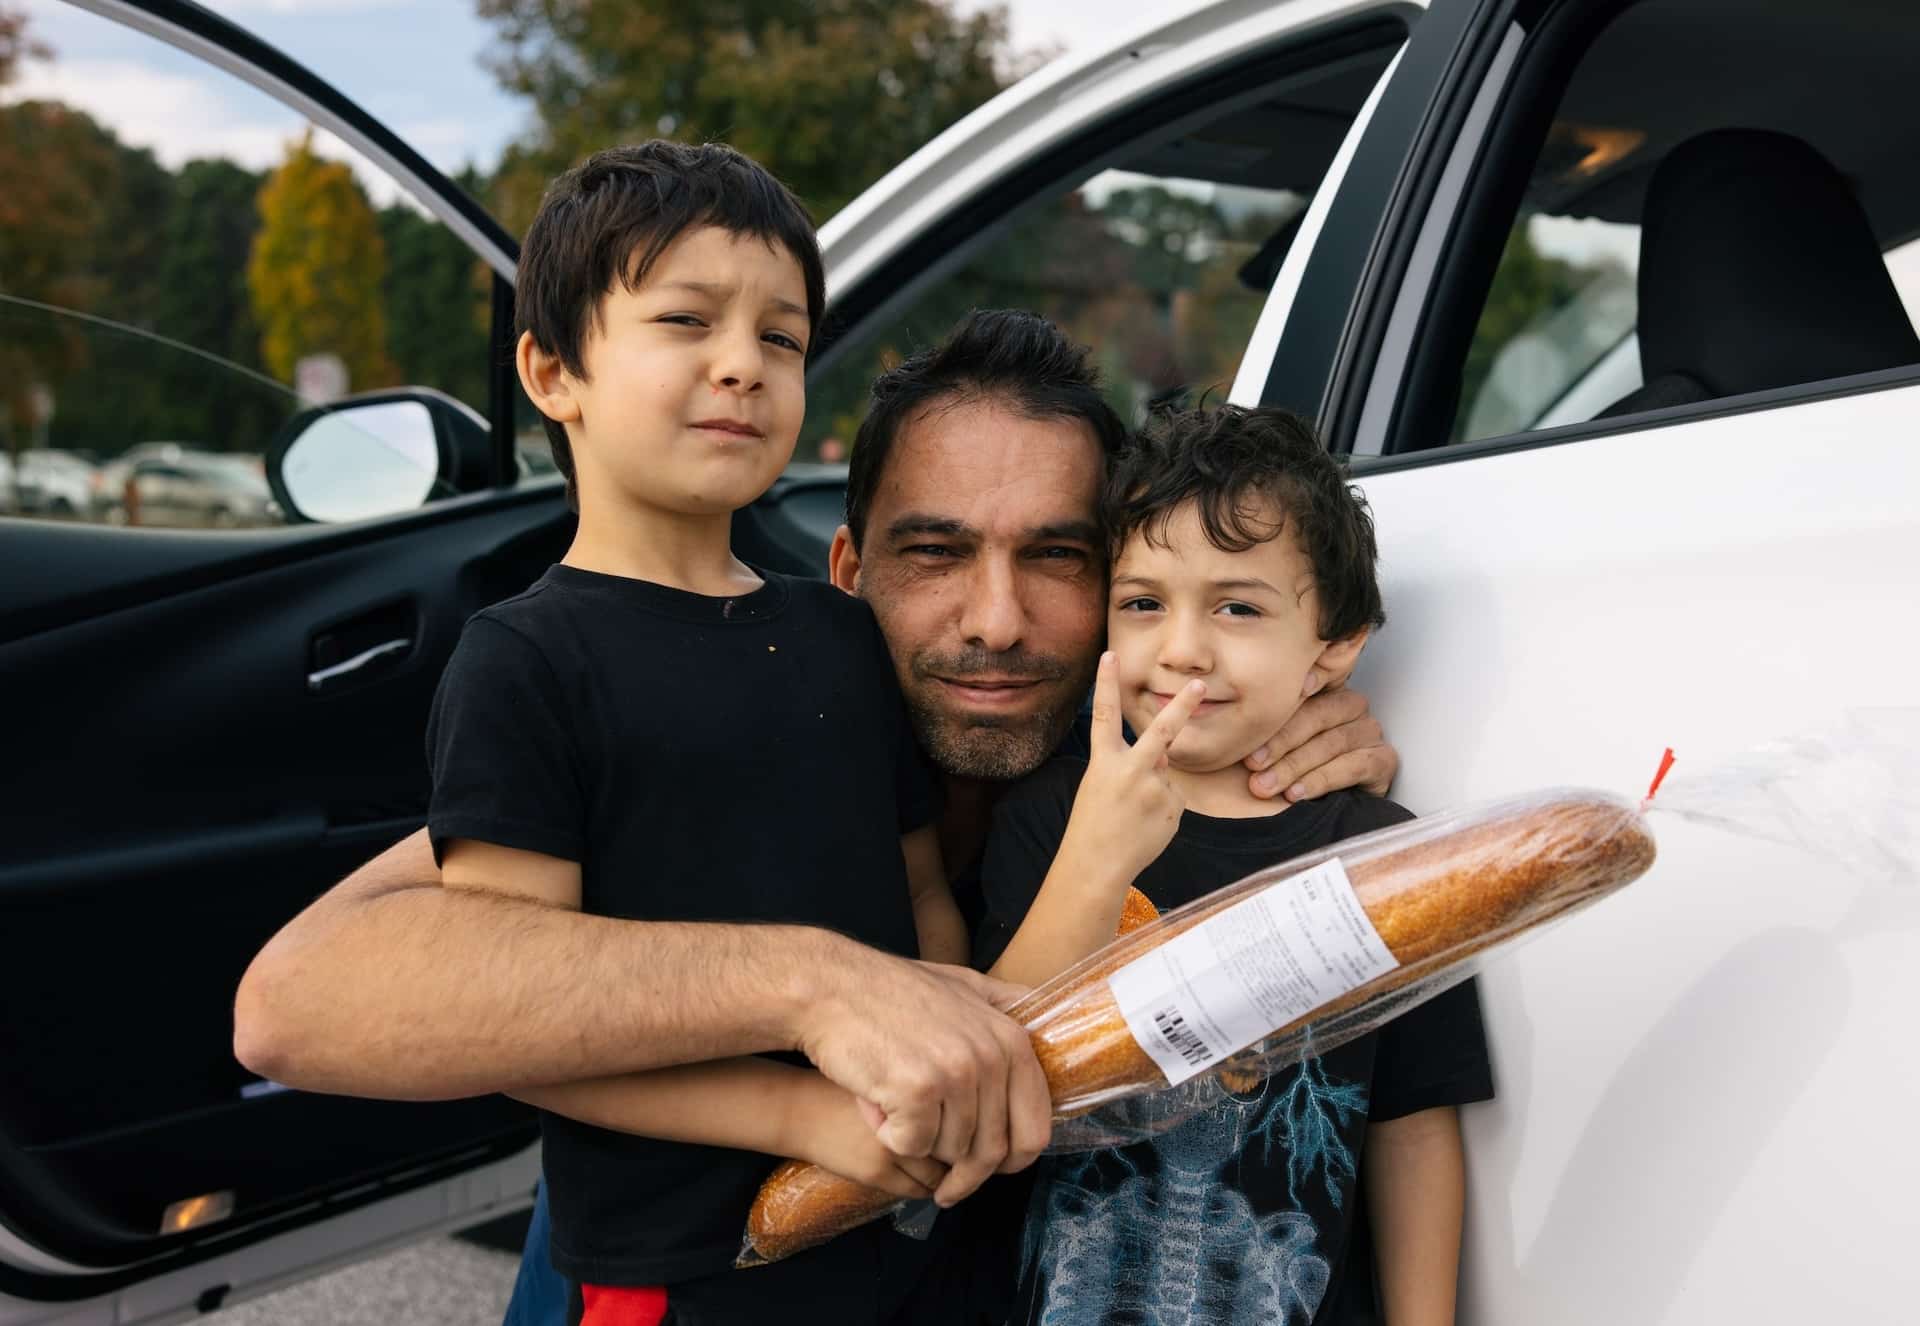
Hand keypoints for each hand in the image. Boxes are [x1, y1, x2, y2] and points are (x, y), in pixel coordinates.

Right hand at [796, 950, 1051, 1206]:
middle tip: (945, 1190)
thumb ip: (1006, 1012)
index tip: (988, 1171)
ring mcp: (956, 1072)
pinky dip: (891, 1137)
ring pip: (950, 1151)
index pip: (1035, 1128)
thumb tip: (1047, 1038)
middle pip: (992, 1151)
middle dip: (966, 1177)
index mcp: (1012, 1039)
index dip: (1010, 1161)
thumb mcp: (963, 986)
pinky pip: (913, 1146)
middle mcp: (992, 1055)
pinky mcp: (918, 1089)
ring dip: (919, 1143)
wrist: (828, 986)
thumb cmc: (889, 991)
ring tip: (894, 1105)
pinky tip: (875, 1106)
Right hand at [1057, 652, 1205, 884]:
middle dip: (1182, 706)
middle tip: (1198, 684)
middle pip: (1162, 732)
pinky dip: (1162, 811)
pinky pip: (1173, 801)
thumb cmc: (1093, 825)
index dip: (1107, 683)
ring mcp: (1156, 791)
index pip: (1105, 715)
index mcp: (1104, 763)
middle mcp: (1132, 772)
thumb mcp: (1102, 786)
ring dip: (1155, 792)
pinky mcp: (1173, 810)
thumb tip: (1164, 757)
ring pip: (1166, 778)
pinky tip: (1144, 827)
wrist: (1096, 866)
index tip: (1111, 655)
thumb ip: (1134, 765)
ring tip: (1134, 817)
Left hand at [1244, 683, 1397, 801]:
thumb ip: (1263, 727)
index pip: (1302, 694)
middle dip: (1280, 742)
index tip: (1258, 711)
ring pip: (1332, 743)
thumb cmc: (1294, 770)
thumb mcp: (1277, 746)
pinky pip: (1353, 766)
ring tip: (1266, 786)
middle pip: (1317, 716)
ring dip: (1295, 766)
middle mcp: (1351, 707)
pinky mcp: (1384, 760)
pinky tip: (1297, 794)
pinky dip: (1322, 780)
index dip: (1281, 703)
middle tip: (1251, 765)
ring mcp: (1370, 731)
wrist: (1336, 809)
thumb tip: (1227, 721)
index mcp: (1324, 692)